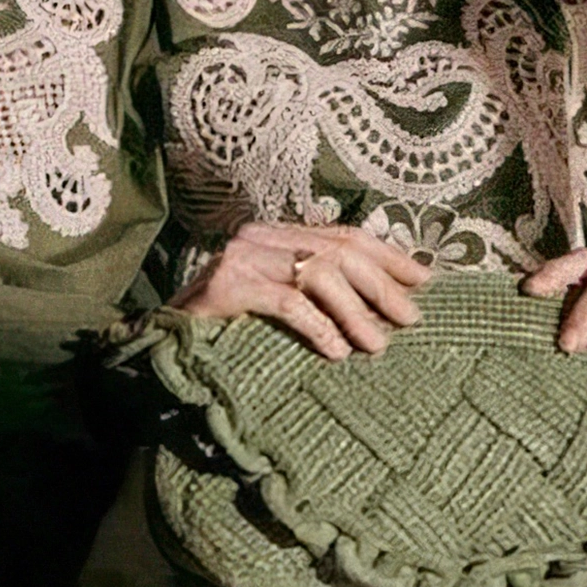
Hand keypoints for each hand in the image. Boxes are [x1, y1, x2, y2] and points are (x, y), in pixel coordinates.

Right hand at [168, 222, 429, 359]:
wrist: (161, 345)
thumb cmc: (229, 331)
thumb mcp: (281, 302)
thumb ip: (321, 291)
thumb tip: (388, 303)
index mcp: (279, 234)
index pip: (345, 234)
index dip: (389, 255)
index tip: (425, 280)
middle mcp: (261, 236)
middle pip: (338, 251)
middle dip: (381, 285)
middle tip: (410, 319)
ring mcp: (242, 257)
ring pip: (318, 273)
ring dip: (356, 312)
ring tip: (377, 345)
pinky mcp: (226, 286)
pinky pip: (287, 301)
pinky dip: (318, 326)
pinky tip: (336, 351)